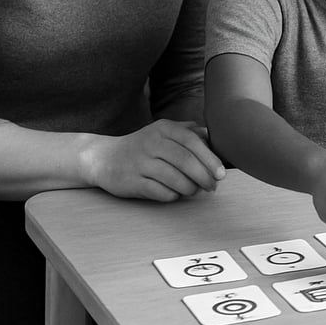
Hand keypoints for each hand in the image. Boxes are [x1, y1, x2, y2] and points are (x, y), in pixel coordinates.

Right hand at [82, 120, 224, 201]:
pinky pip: (159, 192)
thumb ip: (189, 132)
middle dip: (204, 176)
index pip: (192, 142)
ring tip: (195, 191)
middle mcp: (151, 142)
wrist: (104, 158)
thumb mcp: (164, 132)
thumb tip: (215, 139)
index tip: (221, 174)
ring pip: (174, 178)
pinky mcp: (131, 181)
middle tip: (213, 187)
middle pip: (185, 161)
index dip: (210, 159)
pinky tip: (176, 194)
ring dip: (190, 188)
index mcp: (164, 128)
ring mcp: (139, 162)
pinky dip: (173, 195)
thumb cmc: (144, 146)